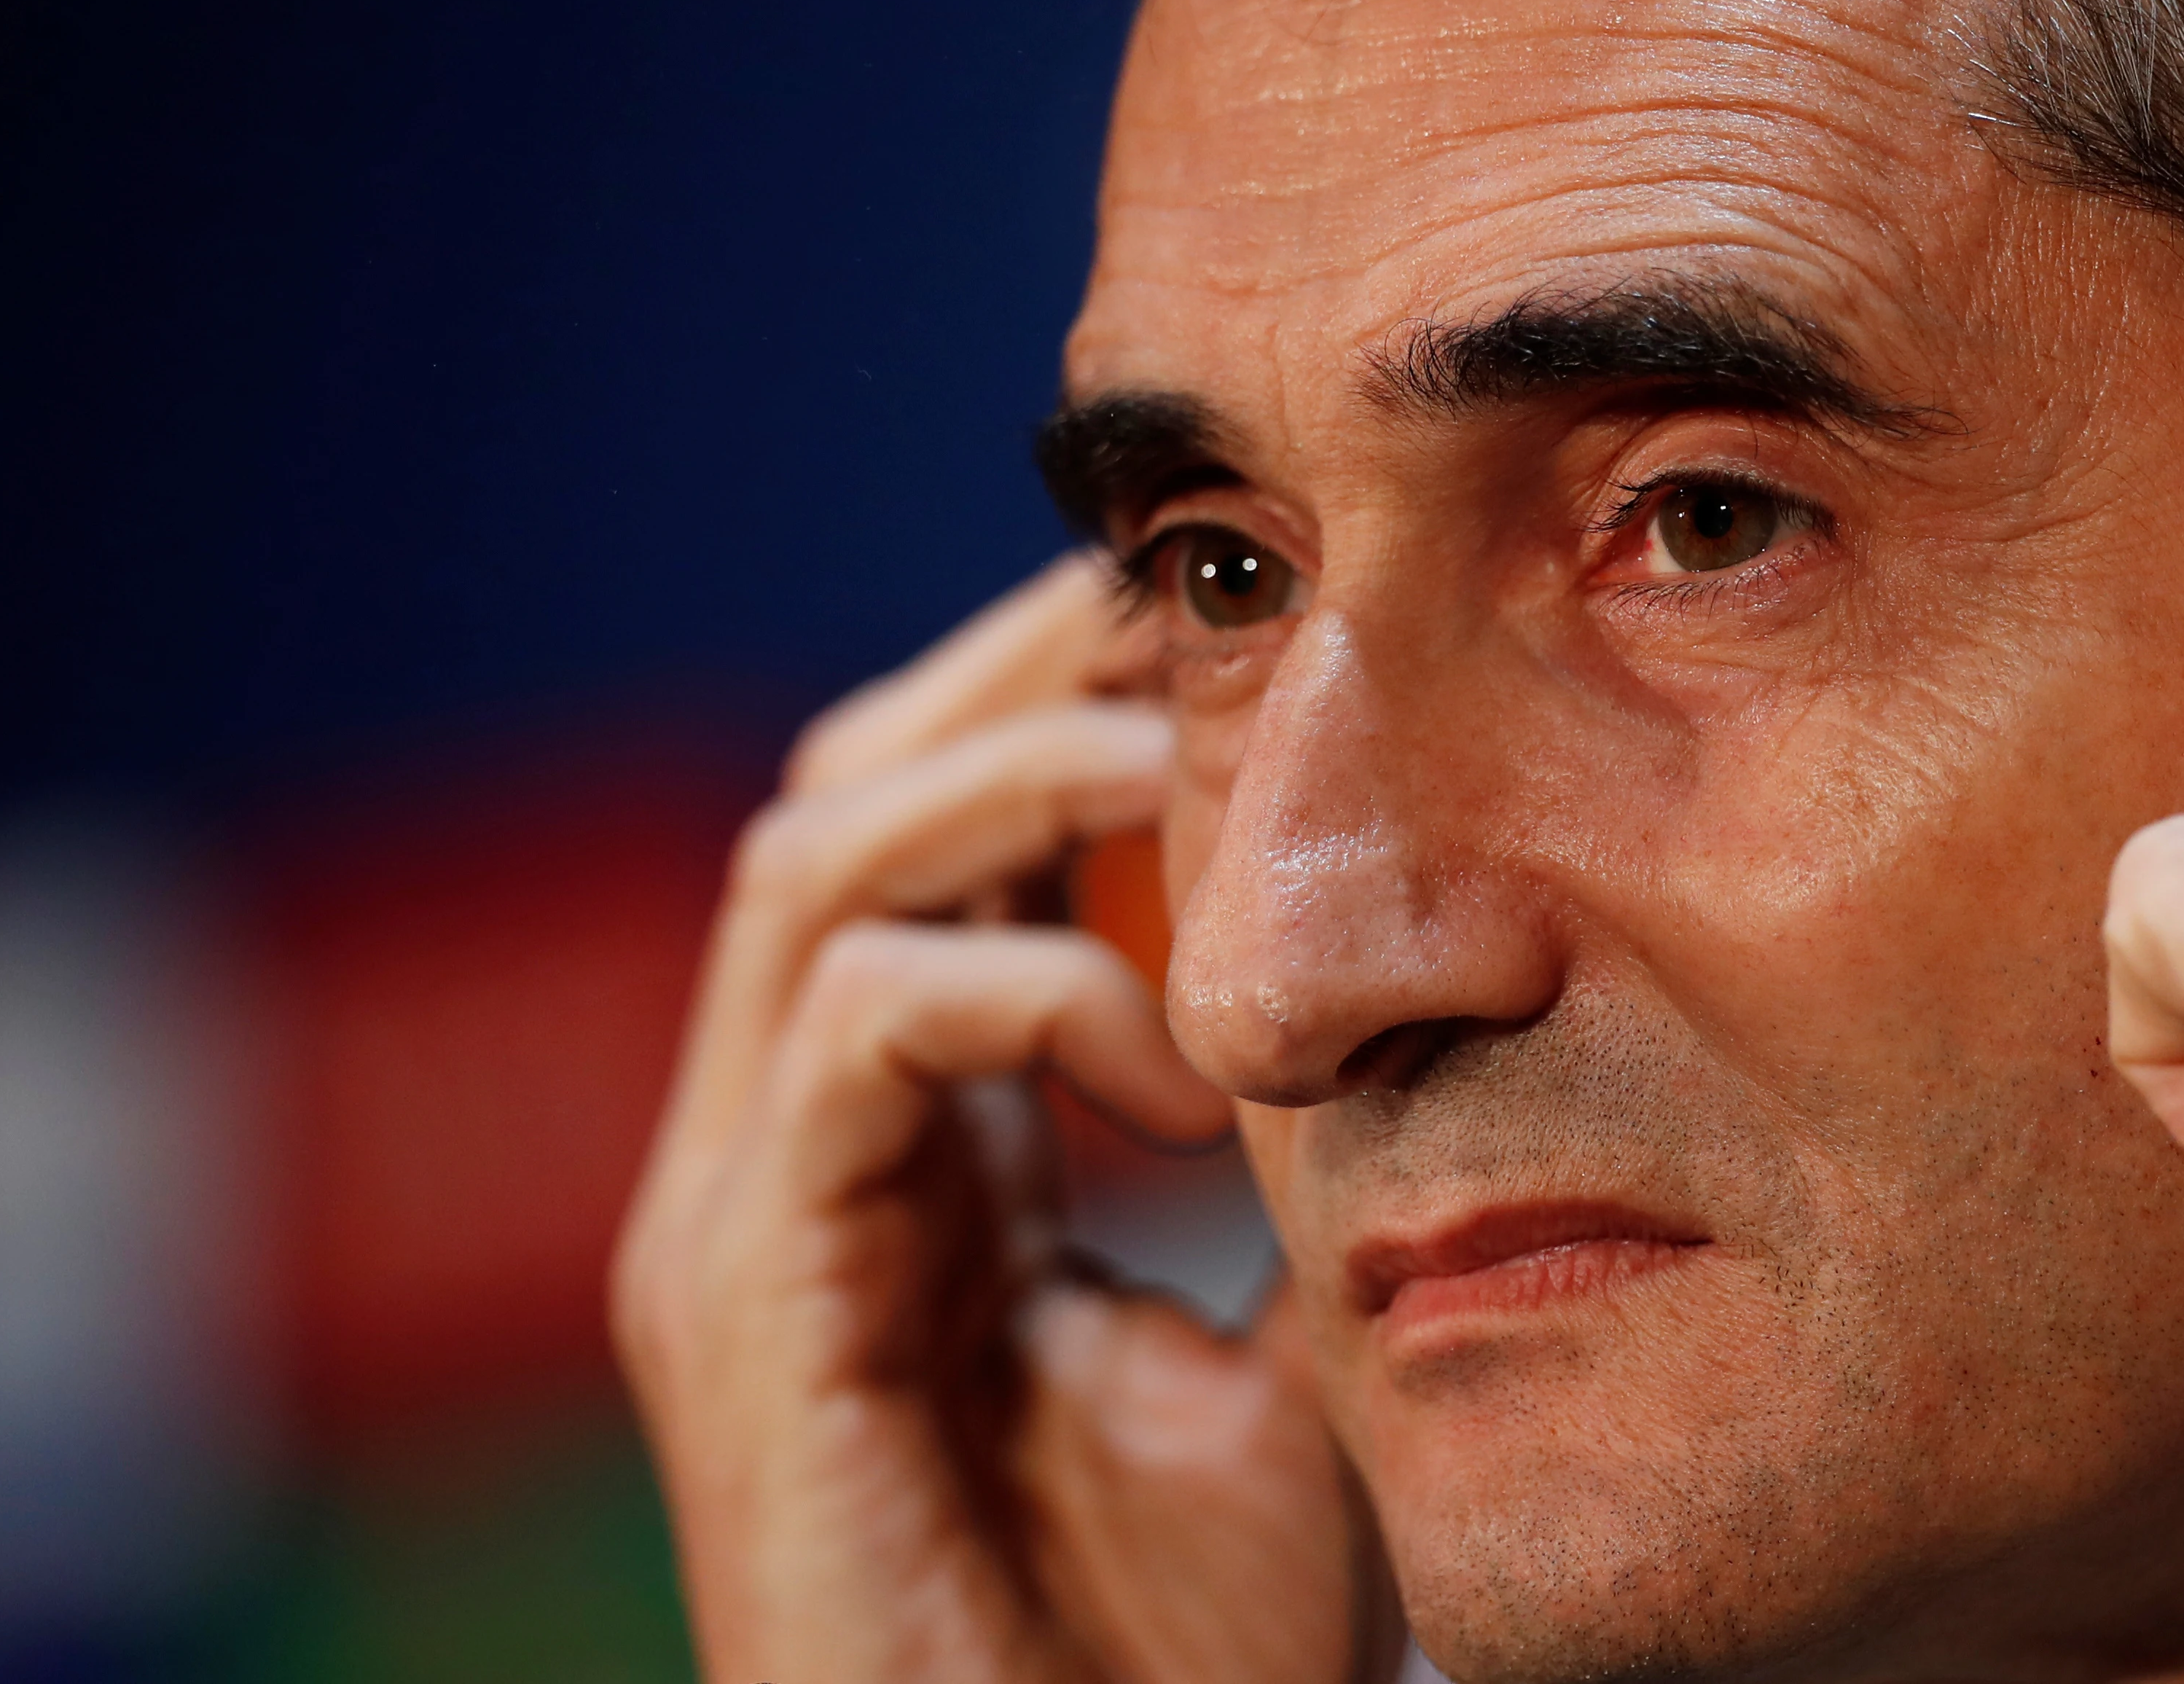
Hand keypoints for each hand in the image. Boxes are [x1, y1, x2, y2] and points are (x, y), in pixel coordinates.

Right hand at [613, 556, 1375, 1683]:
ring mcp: (740, 1217)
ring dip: (1017, 773)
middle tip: (1212, 603)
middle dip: (1023, 665)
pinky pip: (858, 1020)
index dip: (1071, 699)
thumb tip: (1444, 1007)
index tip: (1253, 625)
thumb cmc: (1180, 1648)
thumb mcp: (1292, 1354)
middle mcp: (784, 1153)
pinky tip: (1182, 1066)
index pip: (942, 838)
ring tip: (1193, 774)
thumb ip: (1305, 1179)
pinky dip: (1035, 990)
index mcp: (900, 1150)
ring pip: (817, 853)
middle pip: (847, 786)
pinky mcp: (739, 1295)